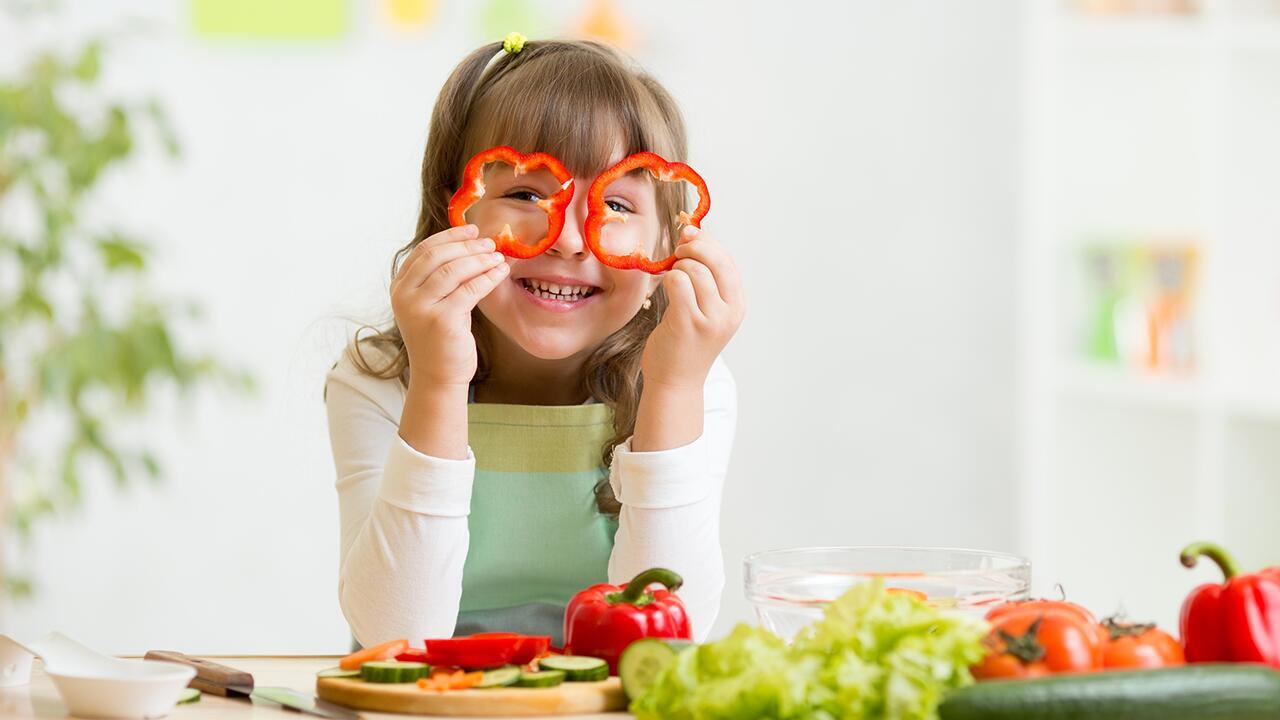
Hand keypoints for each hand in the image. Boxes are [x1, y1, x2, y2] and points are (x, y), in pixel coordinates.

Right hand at [390, 224, 508, 388]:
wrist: (438, 376)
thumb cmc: (440, 338)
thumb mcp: (433, 303)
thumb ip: (440, 276)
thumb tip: (469, 243)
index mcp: (399, 287)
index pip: (424, 250)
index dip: (450, 236)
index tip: (472, 230)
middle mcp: (404, 296)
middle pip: (437, 256)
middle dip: (467, 246)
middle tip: (490, 242)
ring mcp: (420, 308)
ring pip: (454, 270)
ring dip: (480, 259)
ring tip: (498, 256)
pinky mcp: (441, 321)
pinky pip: (470, 290)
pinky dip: (488, 277)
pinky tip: (501, 272)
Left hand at [641, 226, 745, 391]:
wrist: (676, 383)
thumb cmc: (686, 343)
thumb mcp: (706, 310)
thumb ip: (705, 278)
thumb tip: (691, 233)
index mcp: (737, 306)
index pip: (727, 261)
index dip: (708, 242)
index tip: (688, 234)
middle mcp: (729, 313)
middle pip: (715, 260)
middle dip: (693, 247)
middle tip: (677, 250)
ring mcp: (710, 320)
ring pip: (694, 269)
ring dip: (677, 265)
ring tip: (671, 276)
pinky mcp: (686, 324)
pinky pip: (678, 282)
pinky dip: (668, 277)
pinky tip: (664, 287)